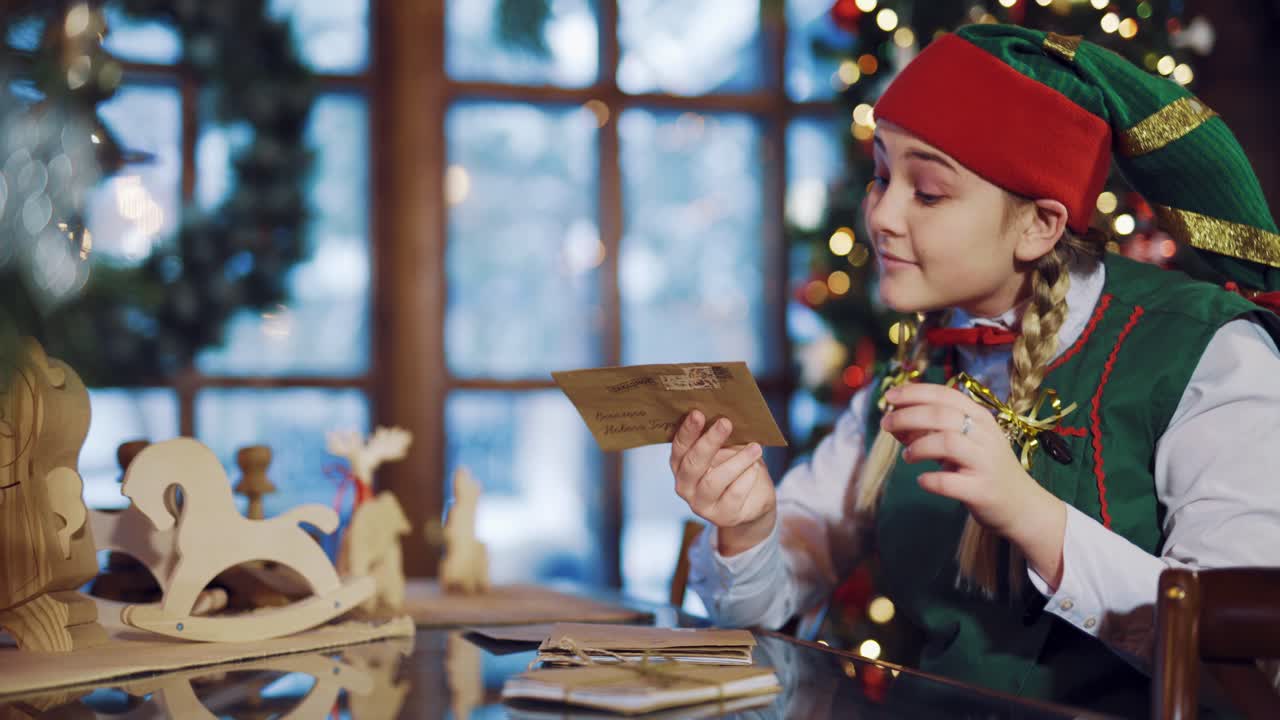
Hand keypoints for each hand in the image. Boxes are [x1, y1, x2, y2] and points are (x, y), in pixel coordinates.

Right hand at [670, 411, 775, 556]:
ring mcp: (701, 504)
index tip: (698, 413)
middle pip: (693, 464)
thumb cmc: (736, 468)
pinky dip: (746, 478)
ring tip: (755, 447)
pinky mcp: (723, 516)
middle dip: (709, 441)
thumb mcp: (727, 449)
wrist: (753, 501)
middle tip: (725, 423)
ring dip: (736, 462)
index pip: (679, 447)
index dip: (687, 431)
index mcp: (680, 465)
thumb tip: (726, 414)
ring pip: (713, 481)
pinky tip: (755, 467)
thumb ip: (721, 436)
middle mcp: (685, 486)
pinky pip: (733, 495)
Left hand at [880, 383, 1065, 586]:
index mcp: (980, 417)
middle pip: (941, 415)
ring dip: (919, 446)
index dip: (914, 392)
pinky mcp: (982, 490)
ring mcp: (985, 463)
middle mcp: (985, 435)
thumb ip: (930, 430)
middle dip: (907, 416)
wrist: (1021, 505)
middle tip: (887, 424)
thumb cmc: (982, 467)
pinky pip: (950, 482)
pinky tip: (922, 480)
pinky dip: (930, 480)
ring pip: (947, 443)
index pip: (944, 394)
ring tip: (908, 456)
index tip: (889, 396)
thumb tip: (894, 420)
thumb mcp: (961, 442)